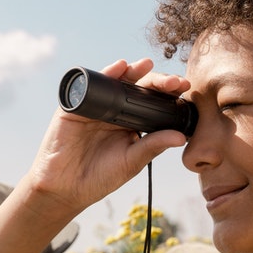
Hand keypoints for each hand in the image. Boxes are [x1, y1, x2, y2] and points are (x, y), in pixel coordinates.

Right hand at [26, 58, 189, 212]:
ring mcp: (96, 106)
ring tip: (148, 65)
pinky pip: (92, 84)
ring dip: (133, 70)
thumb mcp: (132, 161)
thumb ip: (154, 145)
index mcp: (131, 123)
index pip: (153, 103)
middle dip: (157, 81)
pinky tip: (119, 68)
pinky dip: (106, 74)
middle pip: (139, 87)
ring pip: (117, 81)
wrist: (66, 187)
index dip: (168, 94)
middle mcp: (115, 111)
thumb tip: (182, 137)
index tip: (185, 88)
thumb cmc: (100, 177)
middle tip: (173, 81)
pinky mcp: (77, 104)